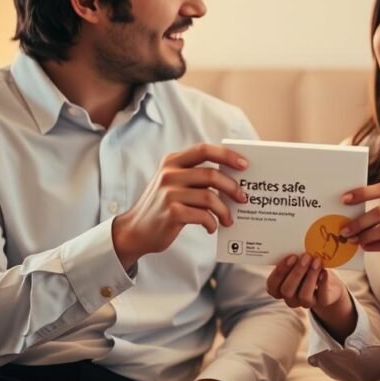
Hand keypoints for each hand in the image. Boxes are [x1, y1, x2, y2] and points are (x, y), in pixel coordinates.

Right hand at [111, 144, 248, 267]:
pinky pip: (203, 215)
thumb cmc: (162, 206)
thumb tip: (232, 178)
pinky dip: (212, 223)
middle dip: (232, 187)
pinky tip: (211, 227)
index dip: (227, 155)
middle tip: (243, 198)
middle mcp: (169, 174)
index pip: (204, 150)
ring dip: (224, 210)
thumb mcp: (173, 183)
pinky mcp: (172, 213)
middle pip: (212, 174)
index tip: (245, 165)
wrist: (135, 230)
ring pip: (210, 197)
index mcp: (172, 162)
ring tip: (228, 219)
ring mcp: (169, 193)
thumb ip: (195, 176)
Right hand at [266, 253, 355, 342]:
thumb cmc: (307, 268)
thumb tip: (296, 245)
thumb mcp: (297, 262)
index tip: (291, 257)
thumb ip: (293, 258)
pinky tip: (325, 272)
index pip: (272, 284)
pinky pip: (321, 297)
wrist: (327, 280)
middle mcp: (290, 298)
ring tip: (317, 261)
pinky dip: (323, 284)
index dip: (280, 272)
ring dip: (310, 276)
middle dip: (297, 272)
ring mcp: (305, 303)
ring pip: (304, 296)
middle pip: (287, 290)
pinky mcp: (321, 302)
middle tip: (306, 257)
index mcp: (279, 288)